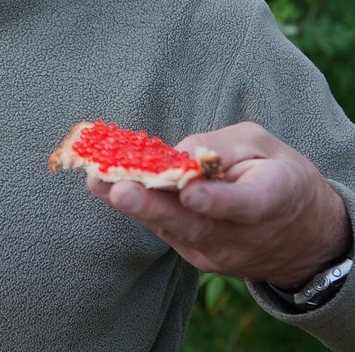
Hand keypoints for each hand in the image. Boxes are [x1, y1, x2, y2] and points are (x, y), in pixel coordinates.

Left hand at [87, 121, 352, 288]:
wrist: (302, 234)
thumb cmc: (275, 172)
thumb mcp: (259, 144)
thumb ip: (219, 146)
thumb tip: (175, 154)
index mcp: (273, 199)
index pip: (245, 205)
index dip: (216, 201)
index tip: (190, 192)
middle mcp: (245, 235)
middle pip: (196, 224)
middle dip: (153, 206)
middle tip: (119, 189)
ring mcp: (220, 252)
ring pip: (173, 230)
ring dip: (135, 207)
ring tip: (98, 183)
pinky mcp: (198, 256)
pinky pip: (167, 230)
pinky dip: (140, 209)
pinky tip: (108, 187)